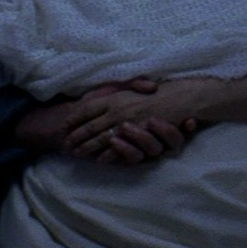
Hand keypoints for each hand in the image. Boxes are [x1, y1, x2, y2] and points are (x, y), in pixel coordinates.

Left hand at [63, 79, 207, 162]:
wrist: (182, 97)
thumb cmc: (156, 92)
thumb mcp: (132, 87)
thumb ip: (115, 92)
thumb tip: (95, 101)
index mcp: (114, 97)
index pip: (87, 108)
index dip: (74, 117)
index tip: (64, 124)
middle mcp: (117, 110)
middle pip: (90, 125)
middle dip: (76, 136)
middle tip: (64, 144)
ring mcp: (126, 123)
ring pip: (101, 138)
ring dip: (87, 147)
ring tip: (76, 153)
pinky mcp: (137, 136)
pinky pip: (119, 148)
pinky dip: (107, 154)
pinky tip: (99, 159)